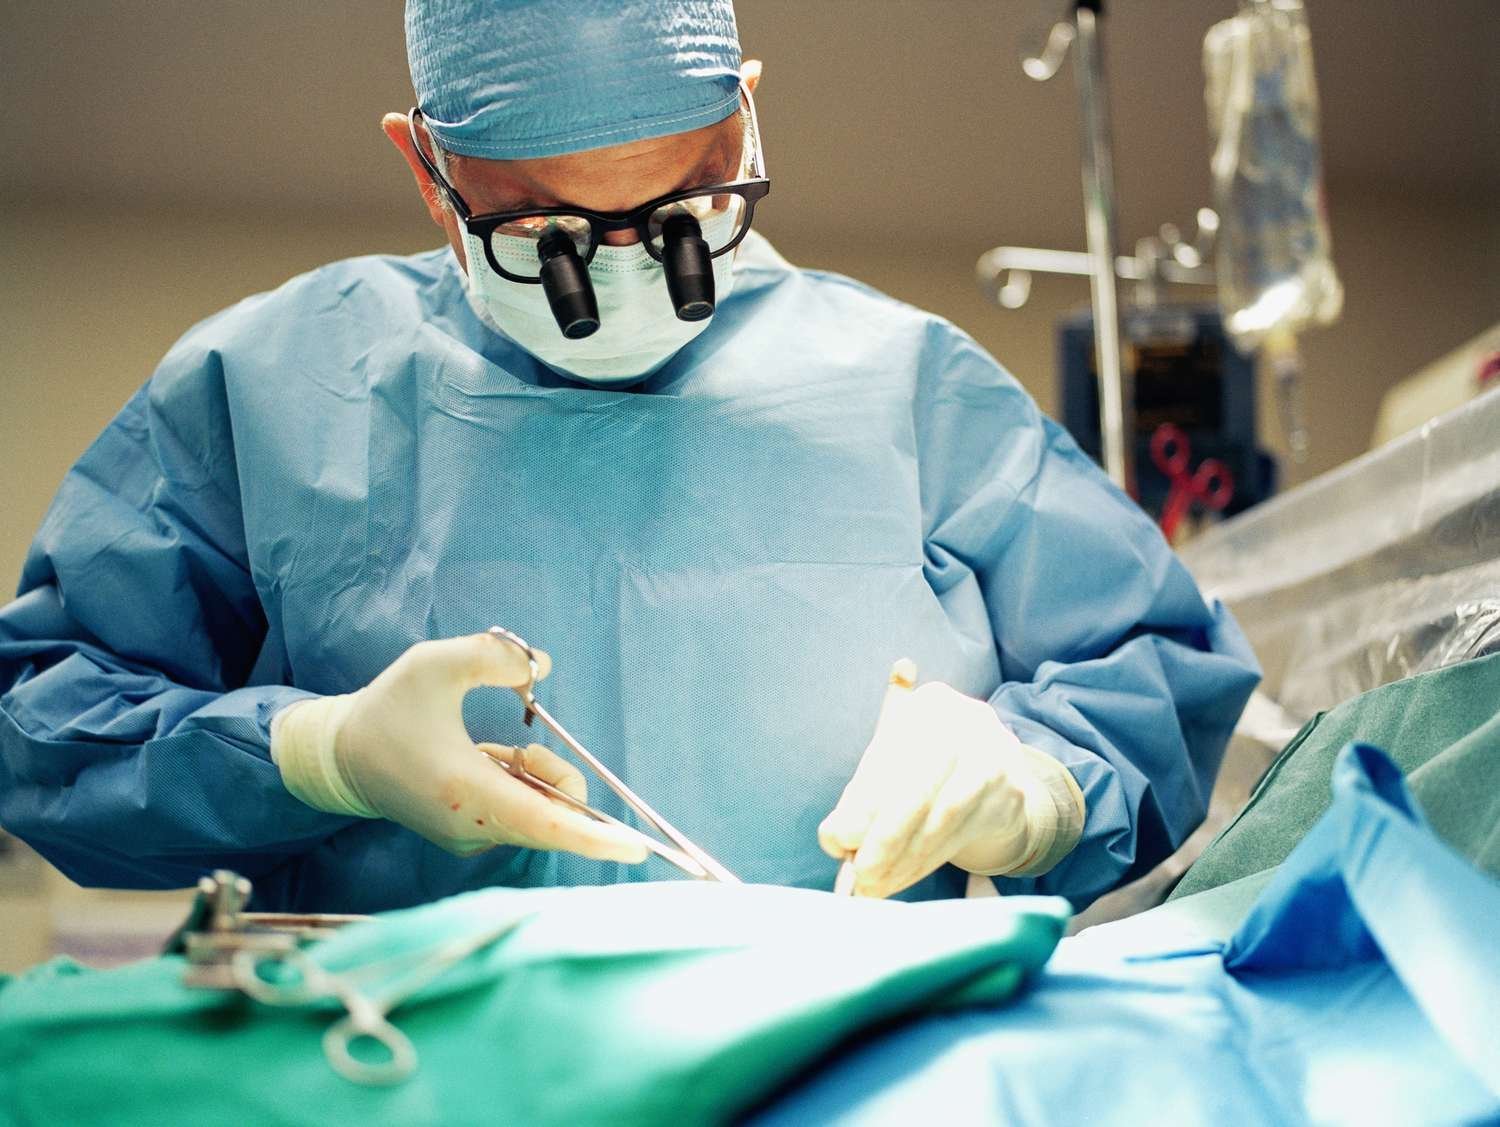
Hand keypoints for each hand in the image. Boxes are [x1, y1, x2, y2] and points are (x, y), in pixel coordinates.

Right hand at [272, 632, 648, 862]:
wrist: (344, 757)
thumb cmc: (390, 708)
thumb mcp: (435, 663)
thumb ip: (493, 657)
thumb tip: (542, 668)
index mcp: (466, 792)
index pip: (544, 824)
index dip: (592, 836)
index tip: (636, 848)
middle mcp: (471, 827)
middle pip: (553, 815)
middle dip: (556, 777)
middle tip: (522, 745)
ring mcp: (470, 839)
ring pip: (540, 813)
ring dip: (535, 776)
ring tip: (492, 749)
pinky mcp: (469, 838)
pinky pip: (522, 813)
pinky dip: (520, 785)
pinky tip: (484, 762)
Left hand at [818, 661, 1082, 898]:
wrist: (997, 781)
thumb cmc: (930, 773)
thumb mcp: (892, 772)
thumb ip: (860, 800)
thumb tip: (834, 839)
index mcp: (930, 705)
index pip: (889, 758)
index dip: (861, 804)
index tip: (837, 842)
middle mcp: (968, 721)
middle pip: (919, 787)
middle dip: (884, 837)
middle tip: (859, 872)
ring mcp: (996, 755)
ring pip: (943, 816)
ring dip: (904, 858)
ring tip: (875, 885)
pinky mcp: (1013, 791)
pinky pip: (964, 832)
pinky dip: (928, 862)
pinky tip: (904, 877)